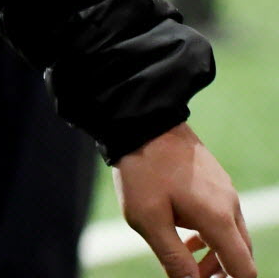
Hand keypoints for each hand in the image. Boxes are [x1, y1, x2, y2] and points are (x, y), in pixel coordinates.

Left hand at [113, 122, 254, 277]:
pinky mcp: (215, 180)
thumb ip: (173, 257)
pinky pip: (222, 216)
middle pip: (240, 253)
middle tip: (192, 276)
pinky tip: (185, 236)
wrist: (140, 122)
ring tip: (185, 260)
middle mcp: (229, 204)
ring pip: (231, 234)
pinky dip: (210, 233)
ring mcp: (224, 189)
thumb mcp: (148, 219)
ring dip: (213, 253)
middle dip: (220, 272)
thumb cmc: (141, 170)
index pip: (243, 268)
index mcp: (218, 218)